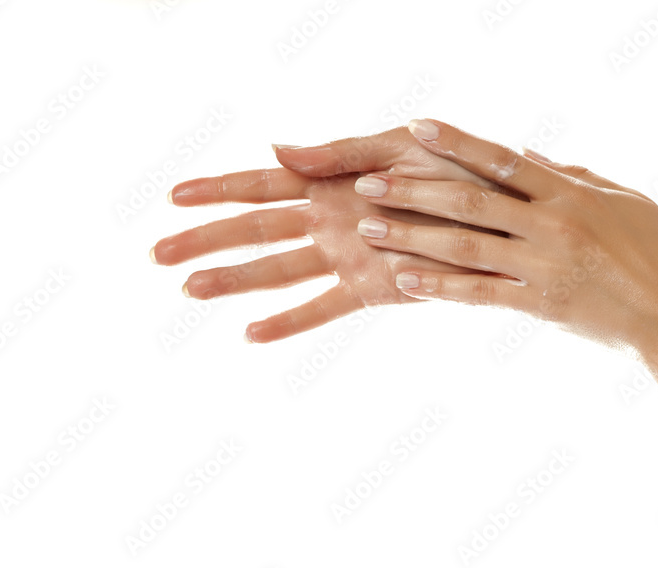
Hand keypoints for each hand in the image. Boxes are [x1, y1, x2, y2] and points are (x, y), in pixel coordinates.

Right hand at [150, 136, 503, 342]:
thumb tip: (278, 150)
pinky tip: (251, 334)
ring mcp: (346, 256)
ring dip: (234, 279)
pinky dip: (289, 321)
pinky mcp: (372, 288)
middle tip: (156, 254)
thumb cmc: (454, 165)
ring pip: (277, 268)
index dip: (217, 188)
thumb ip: (339, 152)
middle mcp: (329, 220)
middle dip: (206, 239)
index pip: (260, 184)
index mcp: (330, 180)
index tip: (172, 196)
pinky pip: (324, 307)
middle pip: (255, 229)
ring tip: (190, 290)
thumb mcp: (398, 144)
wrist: (502, 208)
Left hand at [350, 119, 657, 365]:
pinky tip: (404, 280)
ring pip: (465, 247)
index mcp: (572, 193)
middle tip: (366, 185)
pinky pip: (480, 294)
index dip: (456, 143)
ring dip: (411, 236)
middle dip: (413, 191)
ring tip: (368, 230)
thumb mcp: (627, 201)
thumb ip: (576, 176)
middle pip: (469, 201)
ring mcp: (543, 266)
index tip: (416, 129)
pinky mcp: (541, 306)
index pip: (502, 159)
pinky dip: (439, 287)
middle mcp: (552, 225)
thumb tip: (533, 152)